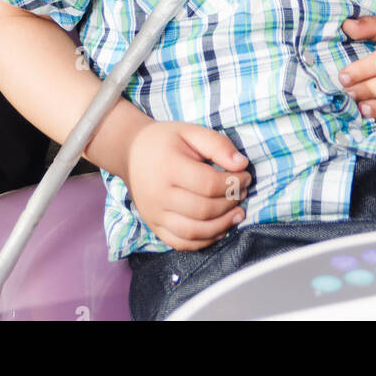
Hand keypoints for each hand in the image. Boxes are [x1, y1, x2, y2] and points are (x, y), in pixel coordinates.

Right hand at [123, 120, 251, 250]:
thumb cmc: (164, 140)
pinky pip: (181, 243)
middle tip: (243, 193)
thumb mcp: (190, 132)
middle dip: (230, 203)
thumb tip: (242, 164)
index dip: (233, 183)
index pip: (208, 184)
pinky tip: (219, 230)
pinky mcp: (154, 227)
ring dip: (222, 226)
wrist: (130, 152)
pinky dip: (204, 241)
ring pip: (194, 232)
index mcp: (168, 167)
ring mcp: (154, 214)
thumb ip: (217, 144)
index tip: (245, 176)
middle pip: (203, 210)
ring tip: (237, 214)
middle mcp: (159, 195)